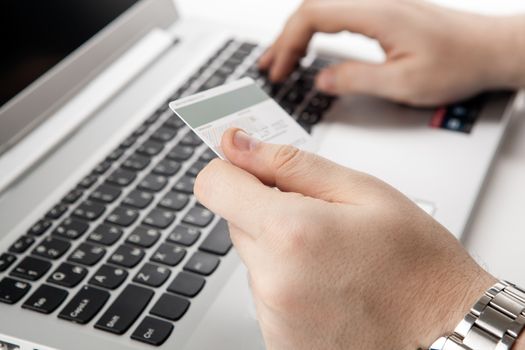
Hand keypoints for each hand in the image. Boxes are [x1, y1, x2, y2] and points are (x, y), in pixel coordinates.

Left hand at [195, 128, 495, 349]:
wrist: (443, 333)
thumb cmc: (417, 264)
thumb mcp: (363, 192)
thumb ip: (291, 163)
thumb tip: (238, 144)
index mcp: (290, 232)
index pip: (213, 184)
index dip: (231, 168)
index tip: (249, 167)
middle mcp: (272, 279)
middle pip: (236, 219)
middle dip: (269, 210)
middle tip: (320, 218)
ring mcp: (273, 315)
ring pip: (253, 257)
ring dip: (282, 248)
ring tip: (333, 258)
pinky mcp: (279, 340)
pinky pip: (266, 292)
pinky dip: (288, 282)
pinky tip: (329, 286)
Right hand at [259, 0, 524, 105]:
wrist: (491, 50)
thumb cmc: (458, 63)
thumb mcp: (403, 83)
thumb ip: (356, 80)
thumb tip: (322, 80)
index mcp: (375, 12)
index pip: (313, 16)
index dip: (288, 43)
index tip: (279, 70)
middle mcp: (374, 1)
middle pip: (312, 9)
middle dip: (284, 39)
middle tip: (269, 67)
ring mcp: (379, 5)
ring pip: (323, 10)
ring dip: (298, 34)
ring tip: (281, 59)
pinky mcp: (385, 13)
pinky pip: (339, 16)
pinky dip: (317, 33)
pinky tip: (312, 50)